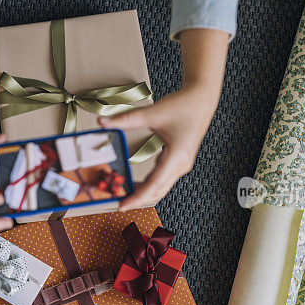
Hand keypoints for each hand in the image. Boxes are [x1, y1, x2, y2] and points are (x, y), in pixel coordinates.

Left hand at [99, 28, 229, 210]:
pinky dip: (149, 183)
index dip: (137, 197)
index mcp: (176, 157)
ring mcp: (182, 165)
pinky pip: (163, 179)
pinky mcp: (179, 161)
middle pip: (158, 191)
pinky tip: (136, 183)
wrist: (201, 99)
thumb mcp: (151, 114)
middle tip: (117, 201)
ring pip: (161, 187)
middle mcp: (181, 165)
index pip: (154, 185)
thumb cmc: (182, 106)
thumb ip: (125, 120)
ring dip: (143, 192)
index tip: (122, 205)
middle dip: (138, 198)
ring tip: (124, 193)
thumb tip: (103, 122)